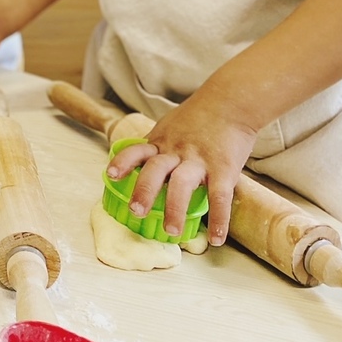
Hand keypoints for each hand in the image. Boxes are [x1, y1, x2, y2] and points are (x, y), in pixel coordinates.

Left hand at [107, 91, 258, 244]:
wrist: (231, 103)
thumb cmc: (199, 116)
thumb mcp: (171, 125)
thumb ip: (158, 144)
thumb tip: (141, 160)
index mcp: (162, 140)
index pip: (137, 150)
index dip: (123, 162)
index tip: (110, 175)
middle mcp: (177, 150)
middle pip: (155, 170)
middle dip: (144, 191)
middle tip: (136, 212)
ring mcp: (199, 160)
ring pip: (182, 185)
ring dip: (175, 209)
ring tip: (171, 231)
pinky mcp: (224, 168)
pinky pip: (220, 196)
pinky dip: (219, 219)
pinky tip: (217, 238)